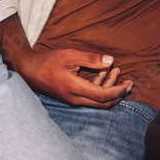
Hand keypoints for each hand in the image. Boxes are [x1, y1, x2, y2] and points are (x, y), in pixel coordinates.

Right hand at [14, 48, 131, 108]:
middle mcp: (76, 99)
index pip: (102, 96)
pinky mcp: (72, 98)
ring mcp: (73, 100)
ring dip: (109, 87)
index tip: (128, 83)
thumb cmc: (49, 62)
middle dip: (118, 93)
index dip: (118, 91)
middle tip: (129, 81)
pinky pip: (91, 97)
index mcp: (75, 89)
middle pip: (103, 103)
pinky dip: (100, 86)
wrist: (30, 71)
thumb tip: (110, 60)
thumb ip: (91, 59)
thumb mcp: (70, 56)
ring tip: (116, 70)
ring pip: (98, 100)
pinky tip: (103, 73)